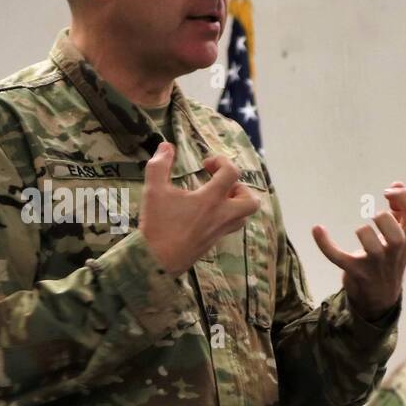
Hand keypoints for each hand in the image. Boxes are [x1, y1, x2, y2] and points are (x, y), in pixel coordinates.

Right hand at [138, 144, 260, 274]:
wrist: (157, 260)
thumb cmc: (157, 224)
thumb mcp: (153, 190)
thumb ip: (159, 165)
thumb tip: (166, 146)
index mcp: (210, 200)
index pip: (232, 173)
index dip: (222, 162)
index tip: (206, 164)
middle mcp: (222, 216)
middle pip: (251, 200)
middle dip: (241, 187)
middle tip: (221, 184)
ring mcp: (220, 230)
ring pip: (244, 216)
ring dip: (236, 202)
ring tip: (216, 197)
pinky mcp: (215, 242)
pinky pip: (232, 226)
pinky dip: (227, 216)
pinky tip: (207, 213)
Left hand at [313, 182, 405, 320]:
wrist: (380, 299)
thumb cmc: (388, 261)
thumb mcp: (400, 237)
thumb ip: (400, 212)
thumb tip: (397, 185)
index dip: (405, 198)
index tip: (389, 192)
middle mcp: (394, 253)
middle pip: (397, 236)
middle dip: (384, 219)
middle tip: (375, 216)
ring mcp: (375, 265)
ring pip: (374, 248)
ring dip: (364, 232)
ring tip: (361, 230)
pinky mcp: (355, 272)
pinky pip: (338, 257)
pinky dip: (325, 244)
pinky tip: (317, 229)